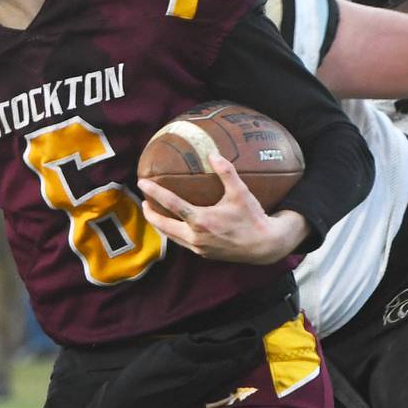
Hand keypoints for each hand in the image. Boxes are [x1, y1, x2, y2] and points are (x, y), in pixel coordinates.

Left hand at [139, 153, 305, 263]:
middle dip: (150, 214)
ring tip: (154, 214)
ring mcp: (198, 248)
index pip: (171, 203)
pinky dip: (173, 233)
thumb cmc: (253, 218)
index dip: (154, 192)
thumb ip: (226, 172)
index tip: (142, 183)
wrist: (265, 246)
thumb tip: (212, 153)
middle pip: (163, 225)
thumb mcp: (241, 192)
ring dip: (160, 225)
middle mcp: (196, 236)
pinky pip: (182, 243)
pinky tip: (175, 226)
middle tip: (143, 203)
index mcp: (201, 220)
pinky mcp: (203, 254)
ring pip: (171, 236)